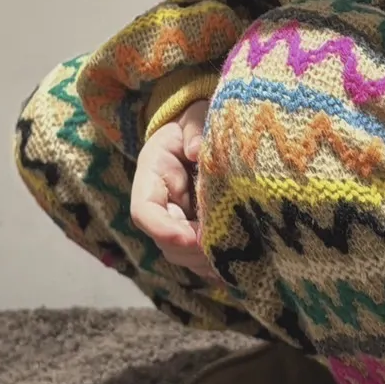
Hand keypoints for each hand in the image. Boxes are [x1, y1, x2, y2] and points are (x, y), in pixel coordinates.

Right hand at [129, 99, 220, 281]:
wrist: (198, 129)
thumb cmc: (195, 120)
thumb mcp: (193, 116)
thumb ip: (193, 129)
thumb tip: (197, 149)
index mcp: (152, 175)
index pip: (144, 211)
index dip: (163, 229)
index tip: (192, 237)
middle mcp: (160, 203)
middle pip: (164, 241)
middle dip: (191, 251)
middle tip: (224, 249)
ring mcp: (176, 219)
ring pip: (181, 253)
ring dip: (204, 261)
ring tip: (235, 260)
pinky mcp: (194, 228)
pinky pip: (199, 255)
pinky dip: (216, 265)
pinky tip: (240, 267)